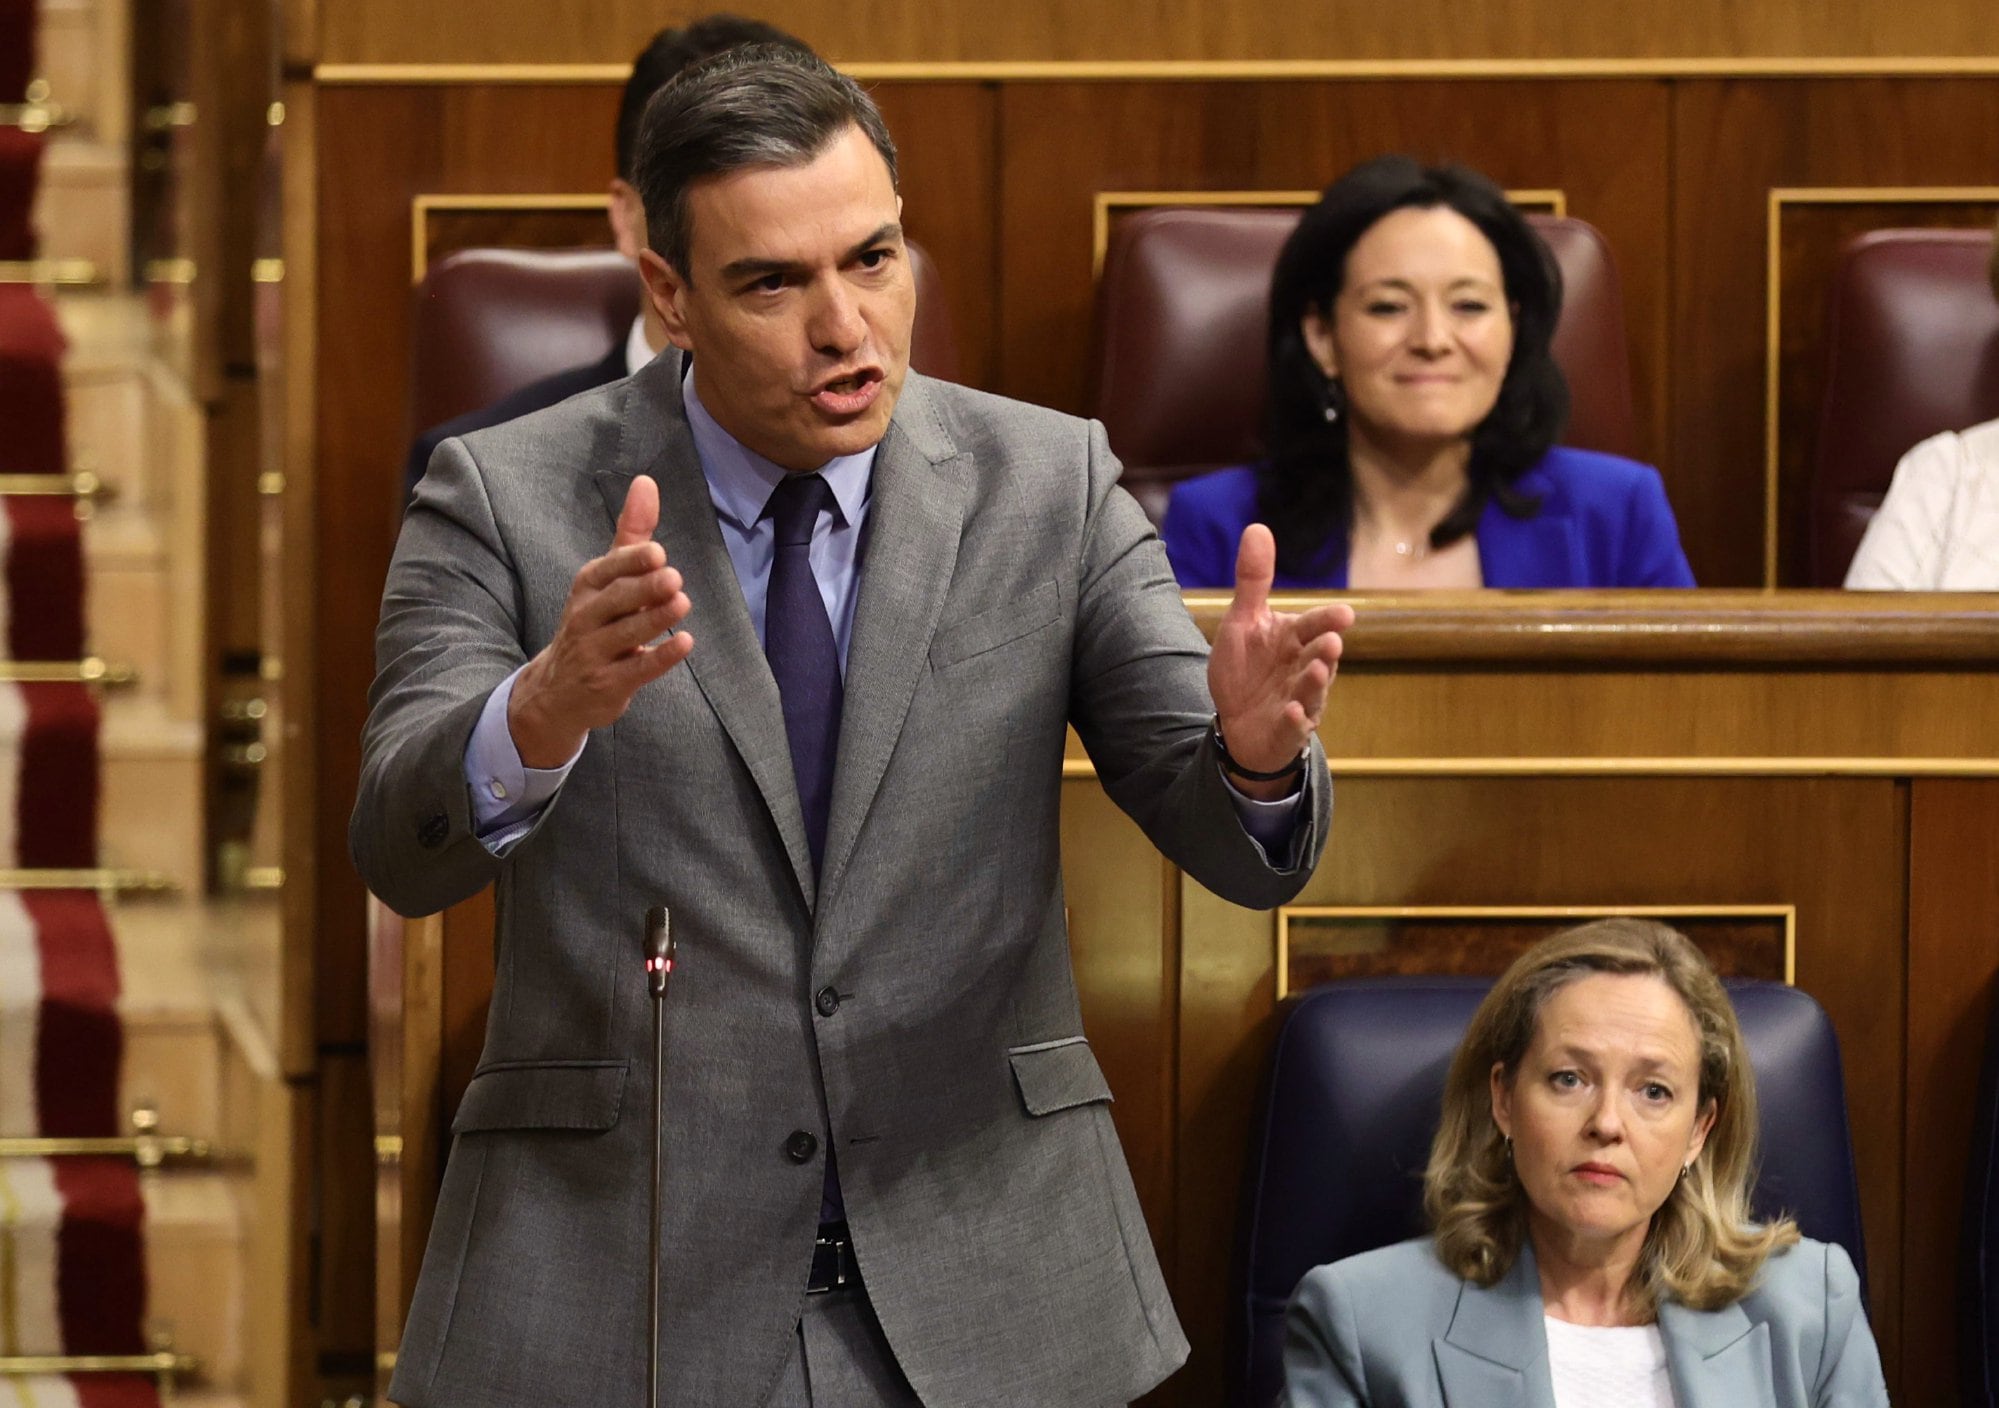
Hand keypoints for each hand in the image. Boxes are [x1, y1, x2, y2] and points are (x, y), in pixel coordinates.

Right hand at [509, 475, 693, 767]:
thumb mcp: (606, 580)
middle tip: (673, 577)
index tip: (656, 552)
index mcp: (587, 588)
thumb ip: (631, 535)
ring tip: (682, 602)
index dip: (630, 562)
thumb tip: (646, 482)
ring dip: (655, 619)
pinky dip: (660, 658)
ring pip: (626, 634)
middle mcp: (585, 618)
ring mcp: (595, 653)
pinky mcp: (608, 685)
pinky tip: (685, 644)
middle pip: (615, 600)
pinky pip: (636, 670)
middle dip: (643, 588)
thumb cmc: (593, 624)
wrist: (557, 692)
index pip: (606, 571)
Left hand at [1208, 524, 1352, 798]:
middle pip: (1320, 657)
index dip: (1327, 620)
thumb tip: (1257, 527)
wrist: (1238, 722)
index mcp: (1295, 639)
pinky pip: (1294, 726)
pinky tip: (1292, 714)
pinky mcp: (1288, 730)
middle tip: (1333, 641)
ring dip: (1315, 681)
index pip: (1315, 625)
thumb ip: (1253, 581)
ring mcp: (1299, 700)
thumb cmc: (1247, 667)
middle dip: (1327, 650)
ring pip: (1312, 691)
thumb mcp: (1243, 622)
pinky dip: (1294, 721)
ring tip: (1319, 669)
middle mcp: (1304, 668)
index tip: (1345, 614)